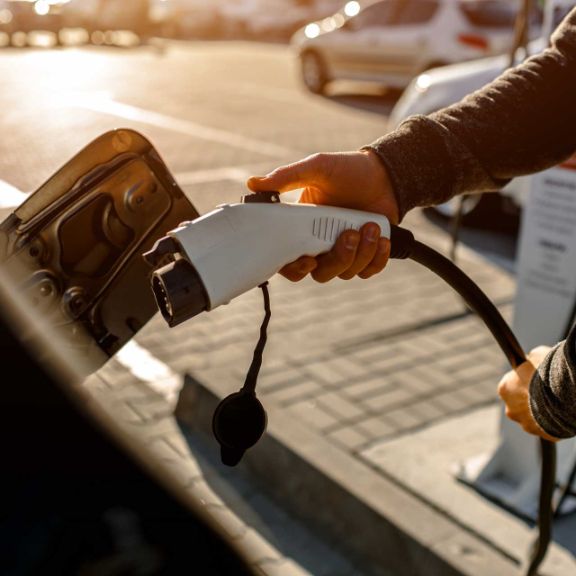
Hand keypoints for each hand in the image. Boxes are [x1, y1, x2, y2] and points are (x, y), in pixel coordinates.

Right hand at [247, 150, 399, 282]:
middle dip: (337, 259)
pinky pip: (368, 270)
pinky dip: (376, 259)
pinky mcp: (367, 255)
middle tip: (350, 234)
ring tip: (370, 226)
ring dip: (361, 253)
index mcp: (302, 229)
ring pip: (346, 273)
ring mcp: (345, 252)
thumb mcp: (315, 168)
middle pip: (320, 273)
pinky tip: (381, 238)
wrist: (384, 174)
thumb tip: (253, 183)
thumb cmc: (347, 170)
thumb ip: (286, 177)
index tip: (309, 259)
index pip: (289, 261)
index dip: (295, 268)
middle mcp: (321, 245)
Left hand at [497, 346, 558, 441]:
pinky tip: (563, 412)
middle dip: (531, 398)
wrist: (566, 392)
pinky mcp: (544, 435)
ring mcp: (527, 424)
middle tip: (547, 390)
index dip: (523, 380)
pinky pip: (549, 427)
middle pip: (520, 403)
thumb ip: (530, 359)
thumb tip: (531, 357)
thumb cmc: (548, 371)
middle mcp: (511, 409)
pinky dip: (555, 421)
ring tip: (557, 401)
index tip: (534, 378)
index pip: (510, 385)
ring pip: (534, 417)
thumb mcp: (537, 355)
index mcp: (505, 389)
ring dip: (543, 411)